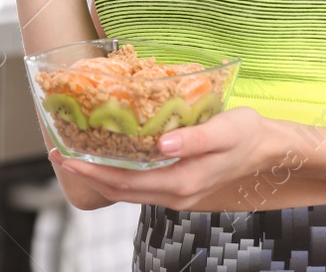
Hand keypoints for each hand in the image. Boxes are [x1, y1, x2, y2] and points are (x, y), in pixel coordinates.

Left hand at [47, 108, 276, 209]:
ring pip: (128, 191)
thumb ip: (193, 139)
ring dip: (98, 175)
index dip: (93, 171)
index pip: (127, 182)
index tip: (67, 156)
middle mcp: (175, 194)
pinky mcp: (177, 186)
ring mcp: (176, 193)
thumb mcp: (224, 130)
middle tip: (57, 153)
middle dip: (86, 174)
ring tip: (72, 155)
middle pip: (120, 191)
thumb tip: (161, 146)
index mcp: (182, 182)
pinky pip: (139, 186)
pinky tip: (106, 158)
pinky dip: (117, 174)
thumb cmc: (246, 133)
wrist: (267, 148)